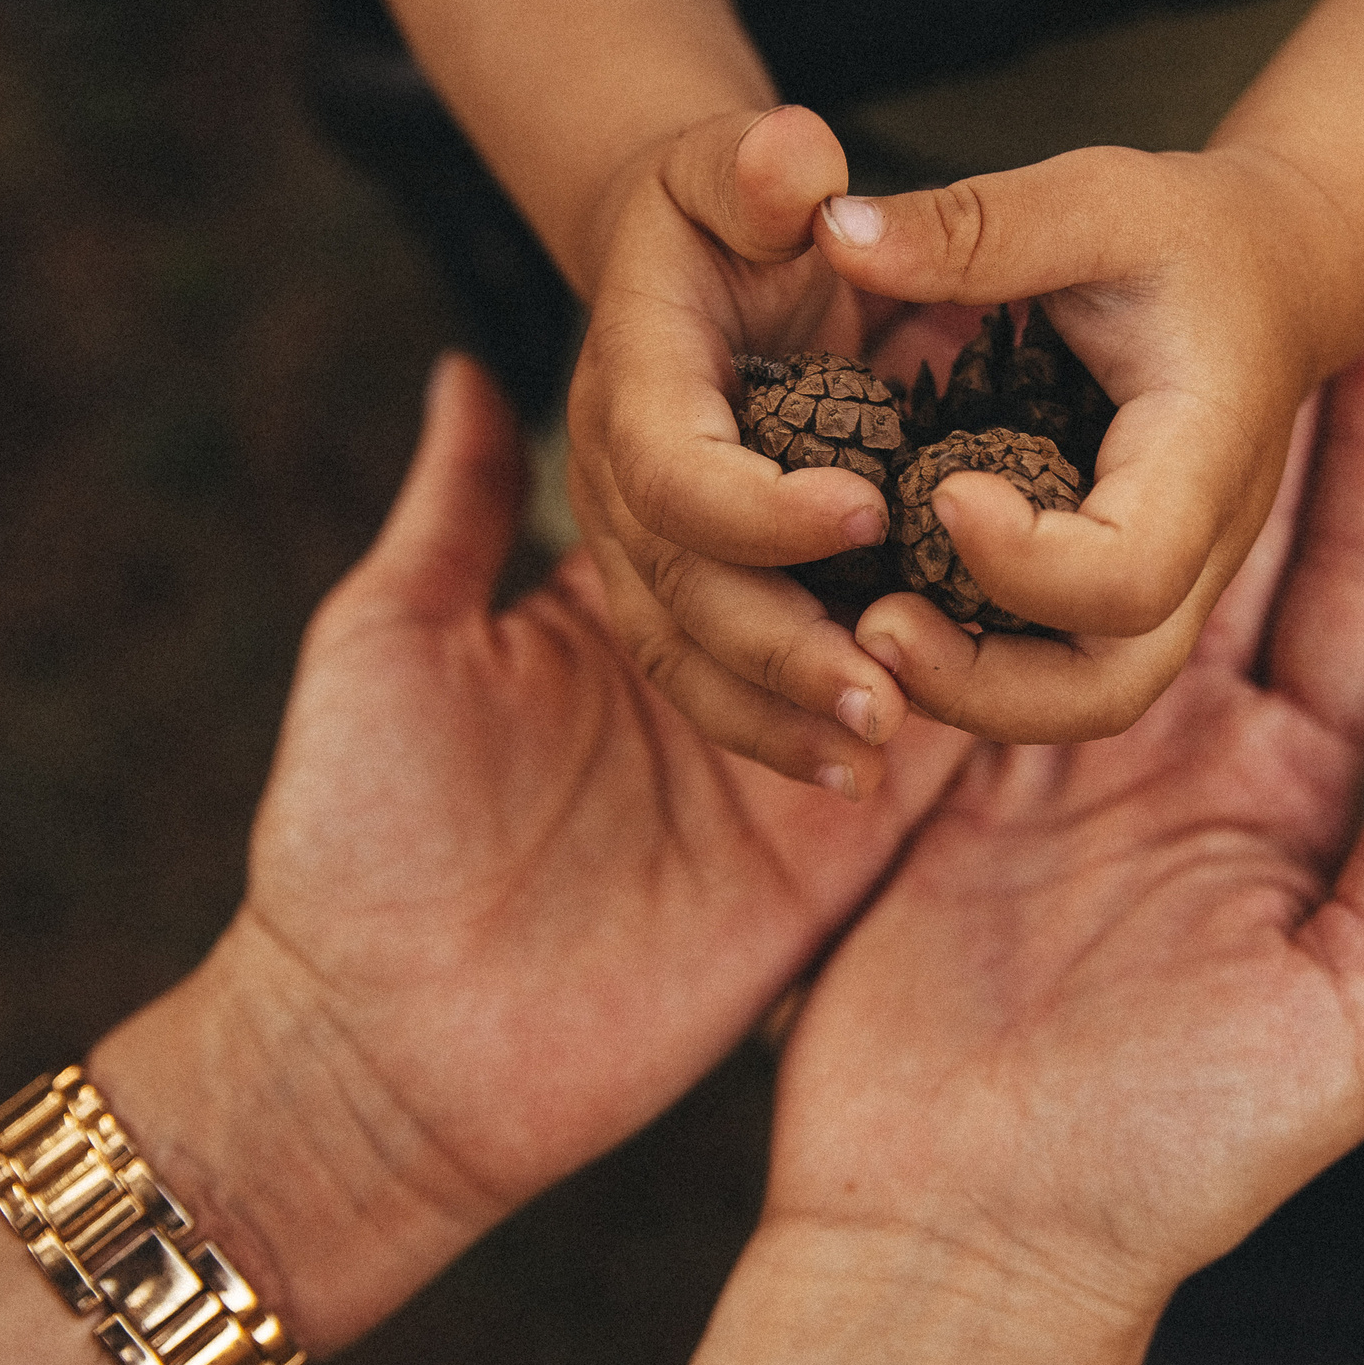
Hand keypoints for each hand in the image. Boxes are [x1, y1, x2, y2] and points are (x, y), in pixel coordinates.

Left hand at [92, 354, 971, 1351]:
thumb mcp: (387, 639)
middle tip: (971, 387)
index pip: (736, 492)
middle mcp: (720, 670)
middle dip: (899, 485)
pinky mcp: (825, 860)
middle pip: (835, 561)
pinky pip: (922, 769)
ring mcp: (781, 764)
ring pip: (898, 646)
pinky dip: (970, 697)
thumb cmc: (353, 832)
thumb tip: (470, 366)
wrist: (378, 1049)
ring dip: (941, 578)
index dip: (795, 416)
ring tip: (995, 489)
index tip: (859, 316)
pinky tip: (1009, 612)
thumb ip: (455, 507)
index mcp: (624, 606)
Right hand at [566, 105, 933, 794]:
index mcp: (635, 380)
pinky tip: (860, 772)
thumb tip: (794, 159)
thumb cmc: (732, 210)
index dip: (757, 505)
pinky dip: (775, 727)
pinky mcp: (678, 590)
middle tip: (885, 693)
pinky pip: (709, 678)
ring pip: (687, 654)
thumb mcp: (736, 165)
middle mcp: (616, 478)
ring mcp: (639, 546)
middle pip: (680, 588)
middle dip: (779, 648)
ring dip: (778, 714)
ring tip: (878, 750)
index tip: (866, 515)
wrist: (685, 263)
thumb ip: (755, 165)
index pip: (672, 468)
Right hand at [643, 318, 1363, 1364]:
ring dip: (1105, 440)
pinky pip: (975, 628)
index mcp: (1302, 801)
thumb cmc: (1183, 1153)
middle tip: (1267, 260)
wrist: (969, 1236)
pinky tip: (983, 421)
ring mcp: (1065, 759)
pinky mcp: (948, 774)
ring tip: (1111, 301)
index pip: (1359, 592)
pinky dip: (984, 537)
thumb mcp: (1360, 1007)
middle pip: (1229, 545)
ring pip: (1095, 562)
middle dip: (1250, 407)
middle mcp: (1190, 758)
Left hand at [812, 141, 1363, 742]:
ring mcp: (1159, 590)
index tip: (936, 491)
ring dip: (962, 687)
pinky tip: (876, 607)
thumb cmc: (1187, 236)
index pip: (1131, 573)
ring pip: (1071, 700)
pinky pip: (1042, 665)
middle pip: (1103, 689)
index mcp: (1205, 462)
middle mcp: (1194, 555)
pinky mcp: (1111, 595)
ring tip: (859, 627)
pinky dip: (963, 659)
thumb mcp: (1093, 201)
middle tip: (870, 627)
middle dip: (979, 684)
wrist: (1273, 277)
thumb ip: (973, 226)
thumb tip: (831, 231)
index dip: (1027, 562)